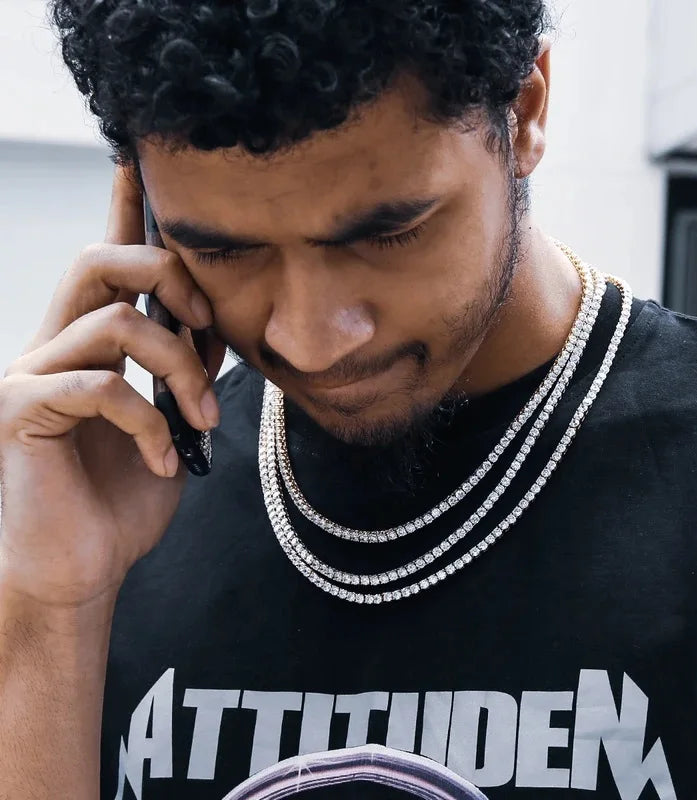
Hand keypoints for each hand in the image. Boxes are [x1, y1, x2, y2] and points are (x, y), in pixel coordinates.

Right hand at [0, 167, 225, 607]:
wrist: (84, 567)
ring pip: (115, 321)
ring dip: (180, 369)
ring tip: (202, 418)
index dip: (125, 209)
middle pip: (101, 260)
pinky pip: (100, 384)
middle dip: (171, 279)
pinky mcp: (21, 411)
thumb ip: (185, 370)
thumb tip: (219, 329)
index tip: (142, 162)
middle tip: (208, 329)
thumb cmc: (125, 496)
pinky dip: (149, 419)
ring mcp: (32, 373)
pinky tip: (163, 457)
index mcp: (93, 341)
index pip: (110, 261)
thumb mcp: (172, 421)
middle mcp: (55, 343)